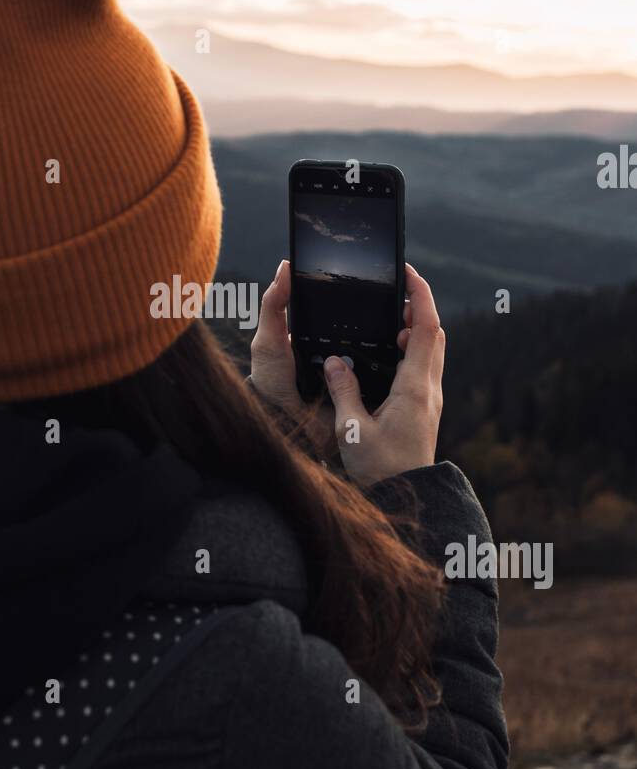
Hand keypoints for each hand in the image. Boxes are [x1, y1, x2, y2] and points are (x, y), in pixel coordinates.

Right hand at [249, 260, 443, 484]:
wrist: (409, 496)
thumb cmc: (381, 468)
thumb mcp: (351, 429)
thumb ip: (342, 392)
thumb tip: (335, 362)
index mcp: (414, 387)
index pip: (426, 328)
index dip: (420, 295)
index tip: (407, 273)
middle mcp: (428, 388)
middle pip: (433, 333)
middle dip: (417, 307)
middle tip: (392, 294)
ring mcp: (430, 398)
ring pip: (431, 349)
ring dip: (414, 329)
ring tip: (386, 322)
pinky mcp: (424, 407)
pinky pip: (424, 366)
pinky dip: (410, 349)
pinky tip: (386, 355)